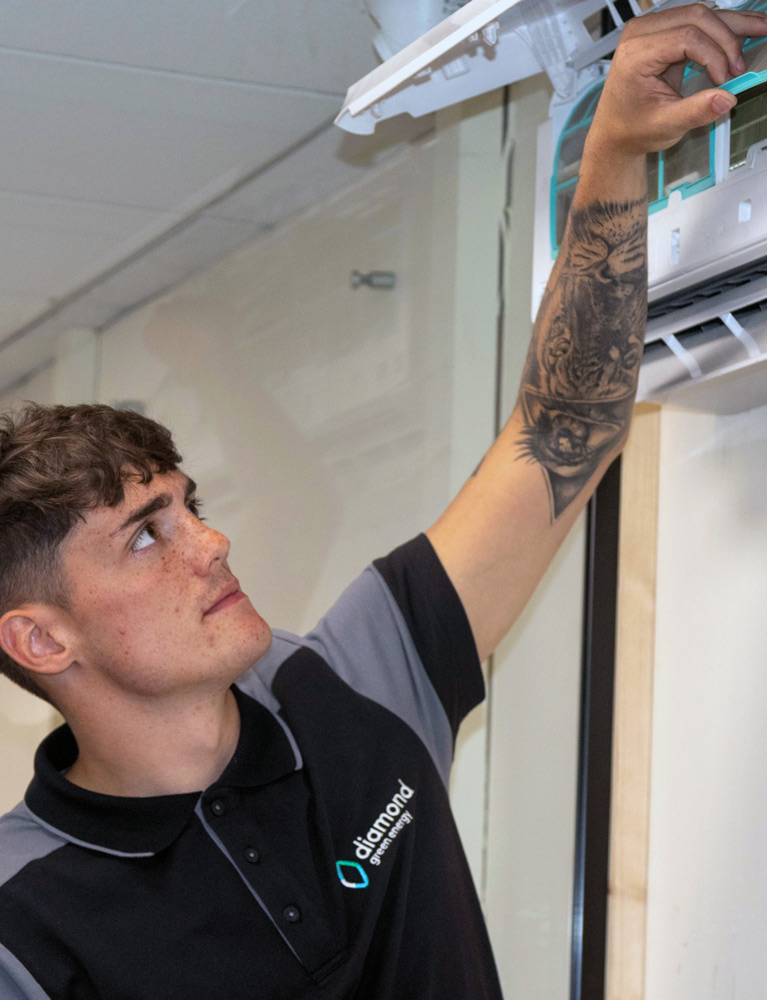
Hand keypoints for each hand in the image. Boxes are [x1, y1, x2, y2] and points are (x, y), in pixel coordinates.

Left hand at [586, 3, 766, 157]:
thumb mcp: (664, 126)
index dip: (715, 56)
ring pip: (700, 14)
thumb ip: (696, 112)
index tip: (726, 80)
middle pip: (697, 17)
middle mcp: (640, 33)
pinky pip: (696, 21)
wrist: (614, 133)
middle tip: (741, 65)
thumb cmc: (631, 129)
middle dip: (727, 39)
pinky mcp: (662, 31)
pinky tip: (746, 27)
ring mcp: (650, 28)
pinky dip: (722, 26)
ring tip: (761, 29)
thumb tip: (726, 99)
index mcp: (636, 53)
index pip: (687, 38)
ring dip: (731, 24)